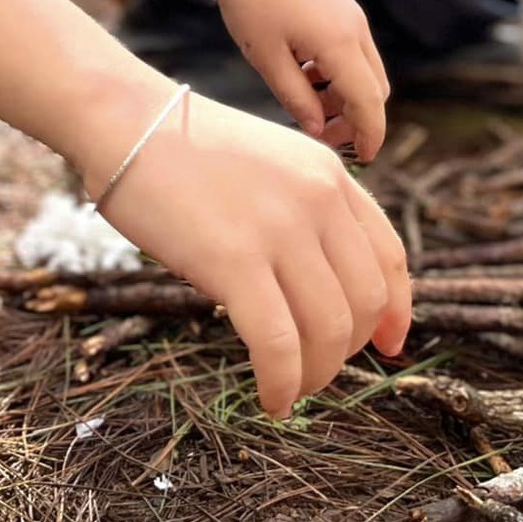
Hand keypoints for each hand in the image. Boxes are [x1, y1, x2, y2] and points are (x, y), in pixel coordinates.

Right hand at [96, 91, 411, 417]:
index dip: (397, 311)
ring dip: (317, 374)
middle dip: (350, 349)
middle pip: (366, 302)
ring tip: (293, 388)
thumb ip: (305, 209)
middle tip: (318, 367)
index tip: (390, 344)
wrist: (126, 122)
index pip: (390, 256)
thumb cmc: (184, 149)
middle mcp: (317, 200)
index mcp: (329, 175)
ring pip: (330, 330)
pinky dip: (283, 383)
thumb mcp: (270, 161)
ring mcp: (279, 230)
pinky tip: (271, 399)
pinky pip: (278, 344)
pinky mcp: (234, 261)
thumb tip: (320, 284)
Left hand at [214, 0, 389, 156]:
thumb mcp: (266, 58)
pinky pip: (354, 50)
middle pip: (375, 89)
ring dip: (346, 95)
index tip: (363, 160)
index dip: (370, 135)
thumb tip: (319, 129)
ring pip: (366, 70)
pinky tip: (305, 75)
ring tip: (306, 105)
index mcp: (339, 43)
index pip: (369, 103)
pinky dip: (339, 72)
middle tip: (323, 136)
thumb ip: (296, 98)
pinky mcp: (341, 5)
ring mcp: (351, 14)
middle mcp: (355, 28)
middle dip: (357, 118)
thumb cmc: (248, 1)